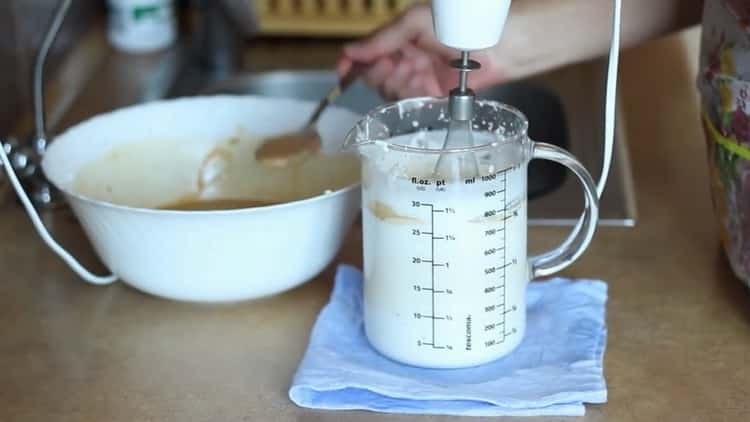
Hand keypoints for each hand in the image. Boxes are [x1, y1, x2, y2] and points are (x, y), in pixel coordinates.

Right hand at [336, 5, 510, 99]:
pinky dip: (413, 94)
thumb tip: (349, 51)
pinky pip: (409, 103)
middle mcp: (404, 60)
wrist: (499, 46)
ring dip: (399, 83)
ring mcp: (417, 79)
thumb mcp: (416, 22)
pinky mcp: (431, 97)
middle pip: (373, 76)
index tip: (343, 72)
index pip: (364, 53)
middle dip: (380, 73)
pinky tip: (426, 83)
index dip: (351, 64)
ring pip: (389, 92)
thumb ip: (383, 38)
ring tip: (418, 71)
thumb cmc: (460, 25)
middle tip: (396, 65)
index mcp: (397, 39)